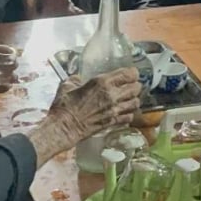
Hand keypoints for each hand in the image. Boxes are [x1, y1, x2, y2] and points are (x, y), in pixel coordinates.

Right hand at [28, 67, 143, 165]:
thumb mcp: (67, 86)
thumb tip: (78, 79)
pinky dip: (129, 114)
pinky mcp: (114, 122)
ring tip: (128, 100)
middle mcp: (112, 94)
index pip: (129, 74)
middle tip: (129, 87)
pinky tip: (124, 113)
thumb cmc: (64, 106)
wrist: (64, 127)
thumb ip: (76, 79)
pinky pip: (130, 116)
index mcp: (102, 82)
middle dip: (135, 86)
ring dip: (133, 100)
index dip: (132, 73)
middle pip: (136, 87)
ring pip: (136, 102)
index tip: (129, 74)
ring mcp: (115, 109)